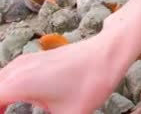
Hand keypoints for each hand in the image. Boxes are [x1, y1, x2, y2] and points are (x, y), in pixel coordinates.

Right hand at [0, 33, 119, 112]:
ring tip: (7, 112)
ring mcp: (26, 61)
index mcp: (19, 84)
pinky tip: (16, 101)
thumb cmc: (90, 82)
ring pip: (1, 82)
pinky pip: (11, 75)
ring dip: (1, 99)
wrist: (109, 53)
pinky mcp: (36, 59)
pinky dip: (8, 89)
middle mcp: (17, 69)